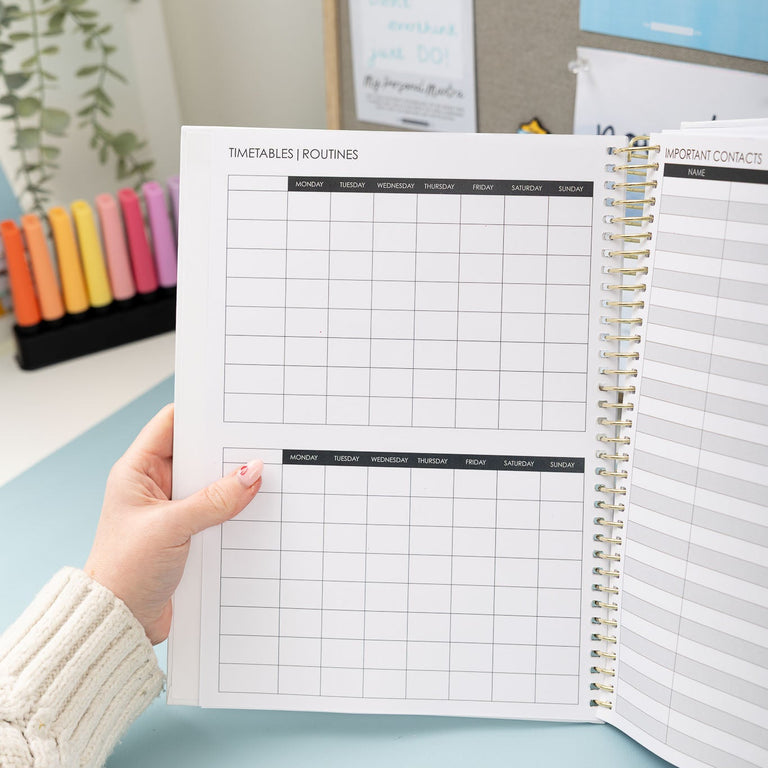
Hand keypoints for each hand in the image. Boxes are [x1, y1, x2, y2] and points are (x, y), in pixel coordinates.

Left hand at [84, 404, 262, 643]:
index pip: (170, 423)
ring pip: (209, 482)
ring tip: (263, 474)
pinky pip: (215, 509)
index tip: (233, 411)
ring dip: (232, 482)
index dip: (200, 413)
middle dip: (225, 449)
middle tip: (259, 444)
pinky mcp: (186, 532)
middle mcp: (154, 485)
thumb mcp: (172, 528)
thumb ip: (214, 500)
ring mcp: (171, 508)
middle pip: (196, 452)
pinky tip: (255, 506)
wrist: (119, 622)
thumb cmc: (125, 572)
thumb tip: (251, 473)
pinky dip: (233, 507)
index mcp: (137, 471)